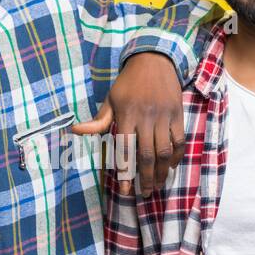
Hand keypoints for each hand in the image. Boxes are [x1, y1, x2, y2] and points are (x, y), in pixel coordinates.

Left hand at [71, 52, 183, 196]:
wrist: (154, 60)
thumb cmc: (127, 84)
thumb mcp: (110, 100)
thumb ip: (98, 121)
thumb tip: (74, 131)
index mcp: (126, 115)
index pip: (124, 150)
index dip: (125, 173)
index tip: (125, 191)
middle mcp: (145, 117)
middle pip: (147, 155)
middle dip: (145, 179)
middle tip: (144, 194)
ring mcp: (163, 116)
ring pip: (165, 151)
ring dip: (162, 172)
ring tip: (157, 186)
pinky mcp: (177, 114)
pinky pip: (179, 141)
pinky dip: (176, 157)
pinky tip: (171, 167)